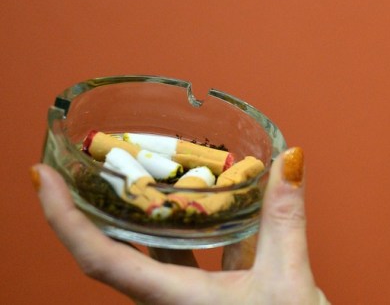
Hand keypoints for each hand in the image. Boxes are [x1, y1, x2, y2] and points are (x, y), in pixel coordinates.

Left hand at [32, 147, 328, 304]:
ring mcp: (188, 299)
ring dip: (153, 211)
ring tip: (154, 169)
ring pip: (158, 249)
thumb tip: (288, 163)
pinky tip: (223, 200)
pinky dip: (201, 225)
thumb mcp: (286, 279)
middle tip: (97, 158)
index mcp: (171, 300)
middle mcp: (168, 299)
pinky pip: (194, 255)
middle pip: (118, 247)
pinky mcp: (211, 297)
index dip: (63, 218)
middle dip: (101, 203)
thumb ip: (284, 218)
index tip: (42, 178)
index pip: (99, 259)